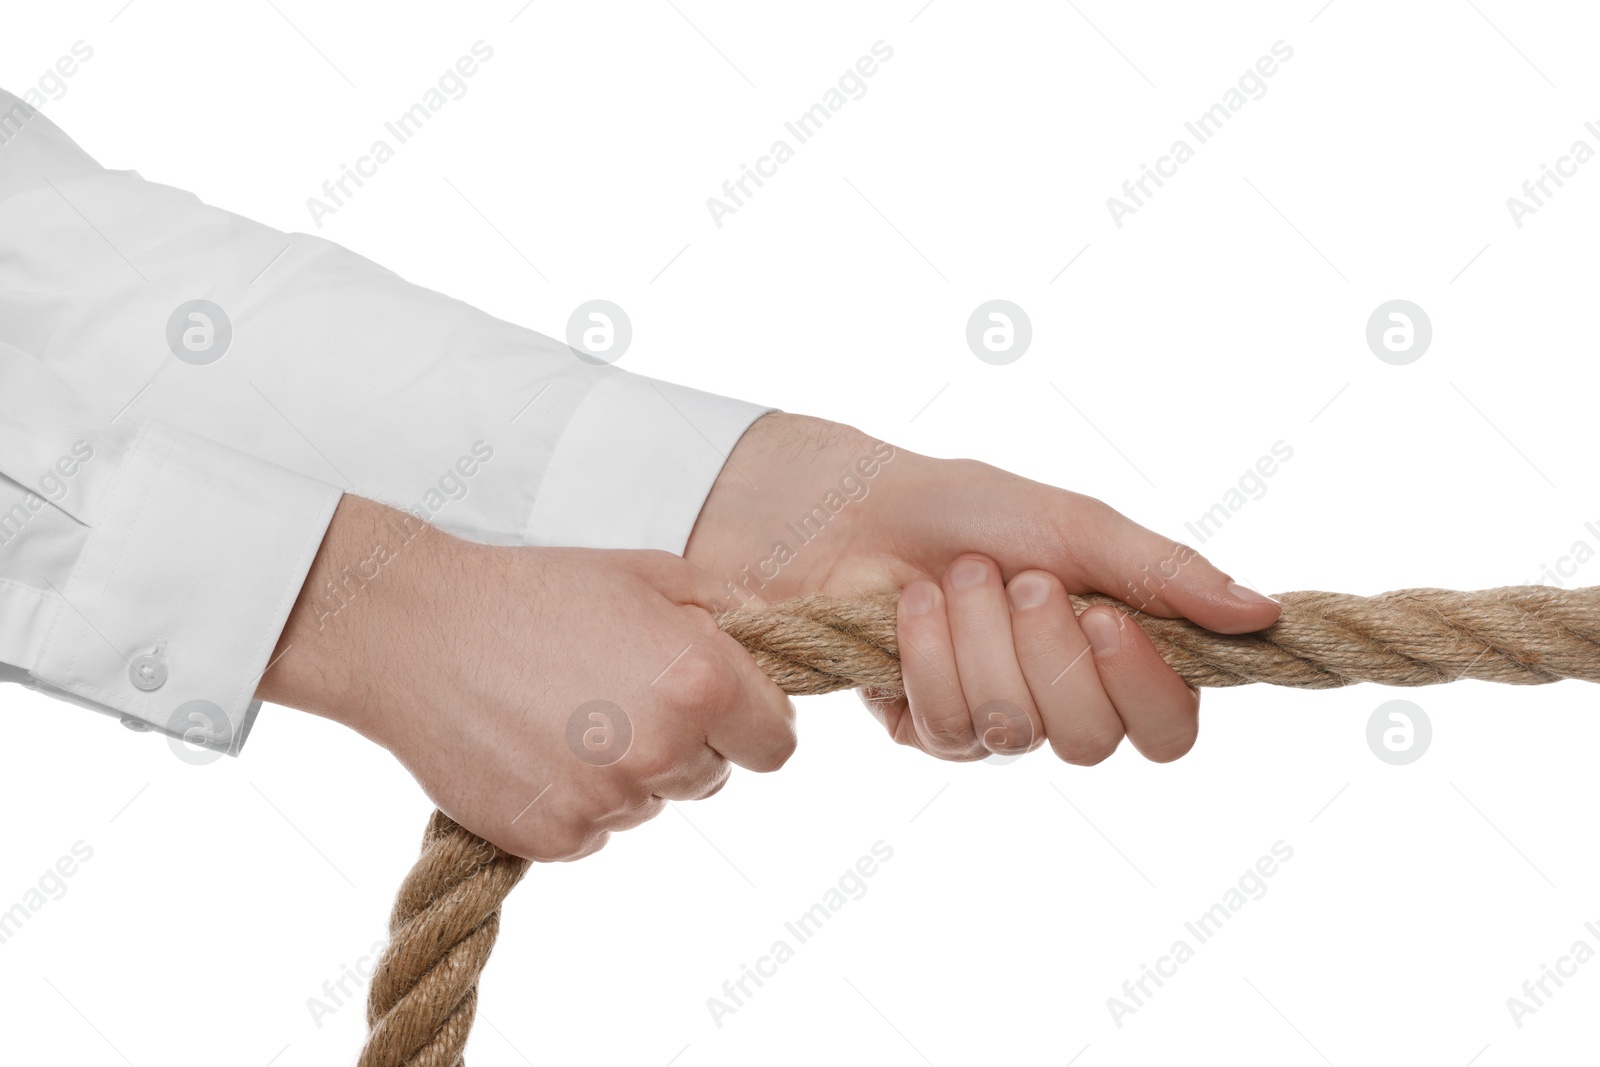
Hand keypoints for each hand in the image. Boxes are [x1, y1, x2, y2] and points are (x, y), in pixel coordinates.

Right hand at [258, 495, 794, 860]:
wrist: (417, 632)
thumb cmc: (537, 592)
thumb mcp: (651, 574)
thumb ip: (729, 612)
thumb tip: (777, 648)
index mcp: (703, 681)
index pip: (776, 745)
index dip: (750, 723)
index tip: (718, 707)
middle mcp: (664, 748)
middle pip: (712, 776)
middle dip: (685, 742)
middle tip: (620, 693)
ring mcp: (609, 800)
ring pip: (652, 803)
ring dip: (627, 772)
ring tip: (566, 713)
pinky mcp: (559, 837)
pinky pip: (597, 831)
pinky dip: (575, 800)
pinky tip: (536, 747)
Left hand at [683, 414, 1279, 764]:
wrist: (852, 506)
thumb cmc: (968, 508)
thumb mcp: (1076, 525)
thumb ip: (1164, 573)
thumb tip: (1260, 613)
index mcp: (1113, 656)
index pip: (1169, 729)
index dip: (1146, 688)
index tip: (1105, 616)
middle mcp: (1061, 701)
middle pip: (1093, 742)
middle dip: (1050, 651)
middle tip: (1021, 580)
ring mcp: (992, 722)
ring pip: (1015, 730)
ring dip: (982, 639)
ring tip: (957, 578)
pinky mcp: (924, 729)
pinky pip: (946, 725)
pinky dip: (929, 653)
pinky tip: (913, 607)